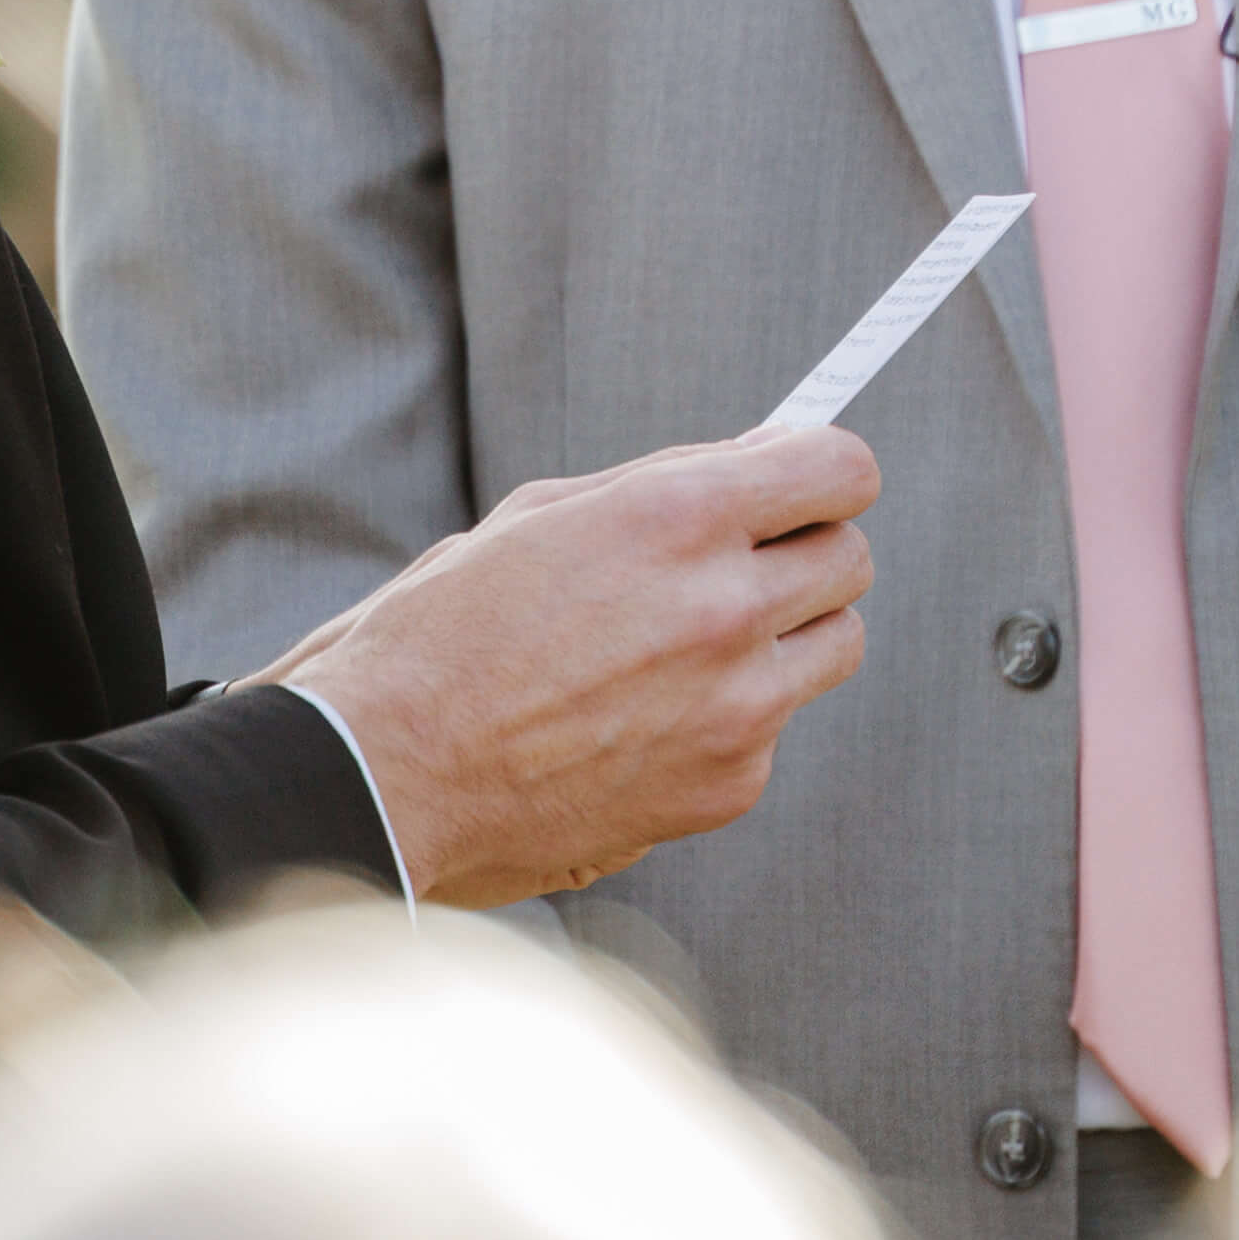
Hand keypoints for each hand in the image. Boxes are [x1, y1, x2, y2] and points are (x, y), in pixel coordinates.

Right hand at [266, 428, 875, 905]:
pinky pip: (774, 727)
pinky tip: (642, 724)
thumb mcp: (547, 517)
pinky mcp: (730, 784)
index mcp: (676, 517)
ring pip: (834, 645)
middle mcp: (722, 607)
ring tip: (686, 650)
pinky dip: (729, 719)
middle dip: (805, 553)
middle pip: (850, 559)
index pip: (841, 469)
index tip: (807, 487)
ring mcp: (737, 706)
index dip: (827, 474)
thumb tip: (768, 455)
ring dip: (784, 636)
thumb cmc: (449, 632)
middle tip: (741, 568)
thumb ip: (670, 481)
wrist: (388, 773)